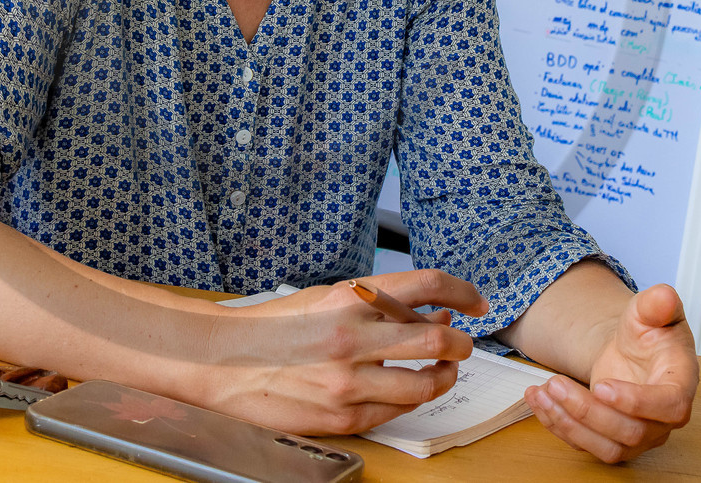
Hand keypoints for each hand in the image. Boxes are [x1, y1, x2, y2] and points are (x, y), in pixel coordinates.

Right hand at [192, 269, 488, 434]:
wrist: (224, 360)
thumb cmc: (275, 326)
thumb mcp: (327, 298)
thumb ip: (378, 305)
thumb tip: (434, 312)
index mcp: (349, 296)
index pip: (428, 284)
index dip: (463, 291)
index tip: (476, 302)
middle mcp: (353, 336)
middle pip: (438, 338)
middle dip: (461, 343)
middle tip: (463, 343)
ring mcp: (349, 381)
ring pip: (426, 383)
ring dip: (444, 376)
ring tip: (441, 371)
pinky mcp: (343, 416)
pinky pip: (397, 412)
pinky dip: (411, 400)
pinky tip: (407, 390)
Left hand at [523, 283, 696, 462]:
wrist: (631, 352)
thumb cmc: (648, 334)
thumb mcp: (650, 312)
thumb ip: (658, 304)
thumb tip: (663, 296)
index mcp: (680, 385)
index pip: (669, 406)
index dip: (636, 402)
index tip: (601, 386)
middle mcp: (663, 420)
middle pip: (631, 431)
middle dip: (588, 410)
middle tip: (556, 381)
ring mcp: (639, 435)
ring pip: (607, 448)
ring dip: (569, 422)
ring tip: (542, 391)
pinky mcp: (612, 441)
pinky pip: (587, 445)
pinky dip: (559, 426)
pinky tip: (538, 401)